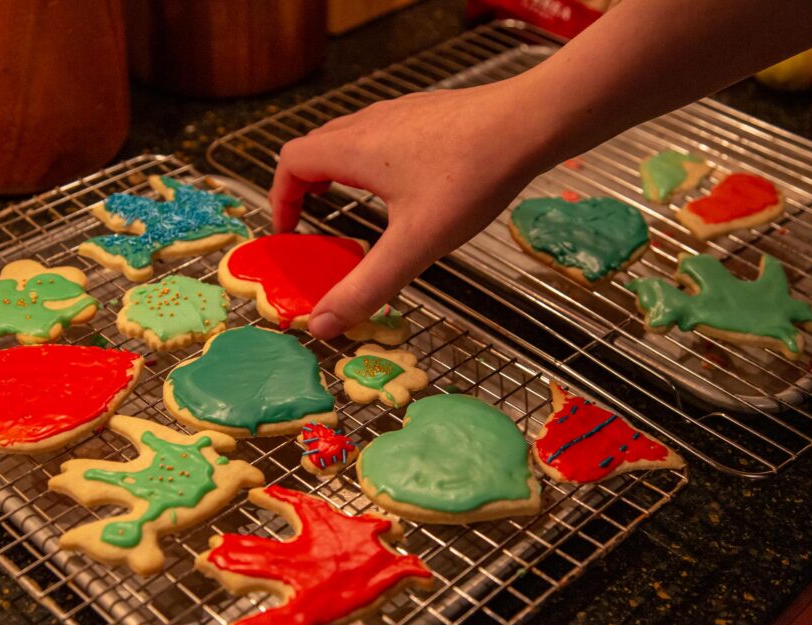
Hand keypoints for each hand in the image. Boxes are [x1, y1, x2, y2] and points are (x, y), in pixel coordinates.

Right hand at [269, 74, 557, 338]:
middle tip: (314, 222)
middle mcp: (369, 123)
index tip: (289, 231)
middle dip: (305, 185)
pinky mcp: (429, 111)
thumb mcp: (414, 243)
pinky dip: (371, 159)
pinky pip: (382, 132)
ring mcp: (401, 112)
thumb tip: (323, 324)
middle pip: (315, 147)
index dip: (280, 198)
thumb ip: (367, 286)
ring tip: (351, 204)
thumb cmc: (471, 177)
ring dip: (337, 169)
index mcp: (353, 149)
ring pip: (349, 137)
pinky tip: (405, 184)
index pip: (290, 163)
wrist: (531, 121)